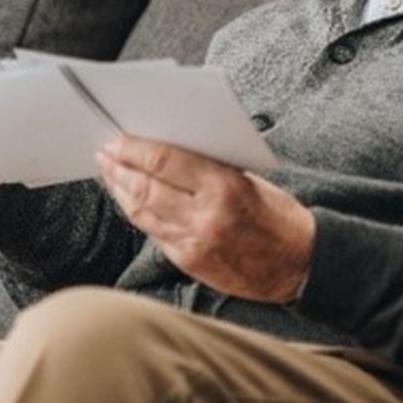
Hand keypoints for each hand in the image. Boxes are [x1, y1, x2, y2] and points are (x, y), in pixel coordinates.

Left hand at [97, 135, 313, 304]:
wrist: (299, 265)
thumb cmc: (278, 215)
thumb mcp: (250, 179)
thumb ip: (208, 166)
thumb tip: (164, 147)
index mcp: (224, 187)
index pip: (165, 161)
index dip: (134, 148)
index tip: (116, 138)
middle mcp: (205, 217)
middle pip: (146, 186)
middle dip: (119, 166)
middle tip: (103, 150)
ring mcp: (194, 243)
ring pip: (142, 211)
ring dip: (119, 188)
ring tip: (108, 170)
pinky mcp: (188, 262)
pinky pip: (152, 232)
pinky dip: (135, 212)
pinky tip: (127, 198)